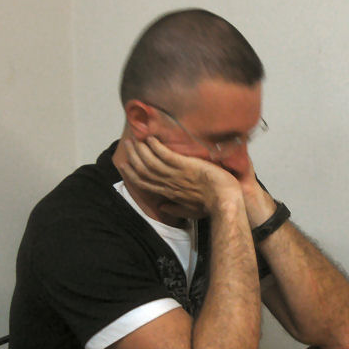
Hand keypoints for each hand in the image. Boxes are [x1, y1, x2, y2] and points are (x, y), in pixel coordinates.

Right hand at [117, 137, 241, 214]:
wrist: (224, 200)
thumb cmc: (211, 206)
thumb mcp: (190, 211)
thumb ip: (175, 208)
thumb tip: (162, 208)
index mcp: (169, 193)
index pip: (144, 183)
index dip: (131, 173)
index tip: (124, 164)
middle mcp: (168, 183)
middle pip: (143, 169)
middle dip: (133, 156)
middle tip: (128, 144)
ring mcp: (176, 174)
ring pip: (151, 161)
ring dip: (141, 148)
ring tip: (137, 137)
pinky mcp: (185, 165)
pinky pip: (165, 154)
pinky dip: (156, 146)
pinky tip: (151, 138)